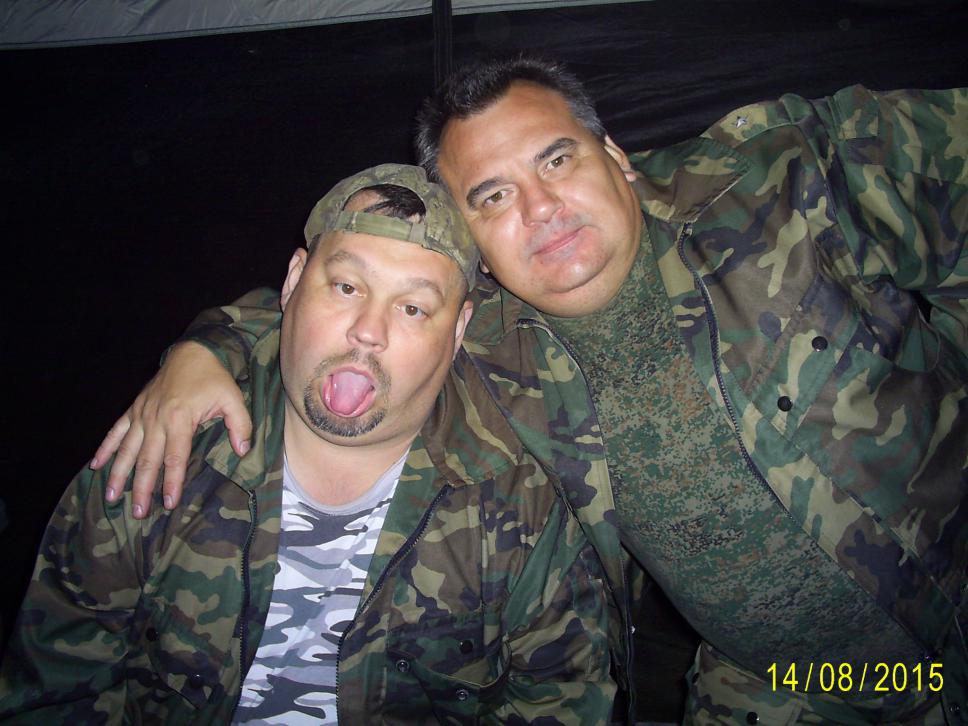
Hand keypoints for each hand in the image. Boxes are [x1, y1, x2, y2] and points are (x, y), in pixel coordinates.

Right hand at [90, 342, 251, 517]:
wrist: (193, 352)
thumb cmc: (214, 378)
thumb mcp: (233, 398)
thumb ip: (240, 425)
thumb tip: (242, 450)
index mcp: (180, 419)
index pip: (174, 458)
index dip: (172, 482)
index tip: (169, 503)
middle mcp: (156, 419)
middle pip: (147, 460)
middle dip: (142, 488)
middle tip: (138, 513)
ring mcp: (142, 414)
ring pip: (127, 450)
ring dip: (118, 474)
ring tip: (111, 497)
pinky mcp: (134, 408)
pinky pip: (116, 431)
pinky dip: (105, 448)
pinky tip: (95, 465)